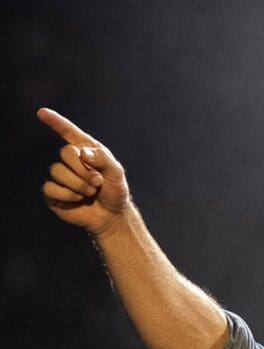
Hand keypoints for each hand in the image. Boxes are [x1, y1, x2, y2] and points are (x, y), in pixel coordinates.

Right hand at [38, 108, 129, 234]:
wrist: (112, 216)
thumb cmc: (114, 191)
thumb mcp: (116, 173)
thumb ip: (103, 159)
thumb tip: (82, 153)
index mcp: (85, 150)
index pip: (68, 132)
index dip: (56, 122)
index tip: (42, 112)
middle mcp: (70, 161)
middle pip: (65, 153)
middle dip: (83, 169)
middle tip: (97, 182)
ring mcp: (60, 176)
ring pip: (58, 170)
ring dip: (79, 184)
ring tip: (90, 192)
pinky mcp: (54, 193)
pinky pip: (51, 187)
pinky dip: (68, 194)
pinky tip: (78, 199)